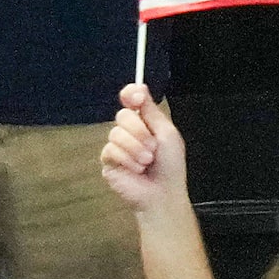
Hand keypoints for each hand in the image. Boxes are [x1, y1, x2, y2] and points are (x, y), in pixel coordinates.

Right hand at [99, 82, 191, 218]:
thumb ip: (151, 110)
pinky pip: (110, 150)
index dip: (130, 94)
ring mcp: (117, 146)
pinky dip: (127, 160)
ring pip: (115, 134)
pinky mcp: (108, 160)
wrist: (163, 192)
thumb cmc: (170, 165)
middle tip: (153, 147)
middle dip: (139, 132)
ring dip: (136, 149)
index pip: (130, 99)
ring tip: (147, 161)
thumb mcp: (167, 133)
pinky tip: (137, 170)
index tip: (135, 97)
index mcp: (144, 122)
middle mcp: (129, 131)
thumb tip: (140, 86)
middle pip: (122, 116)